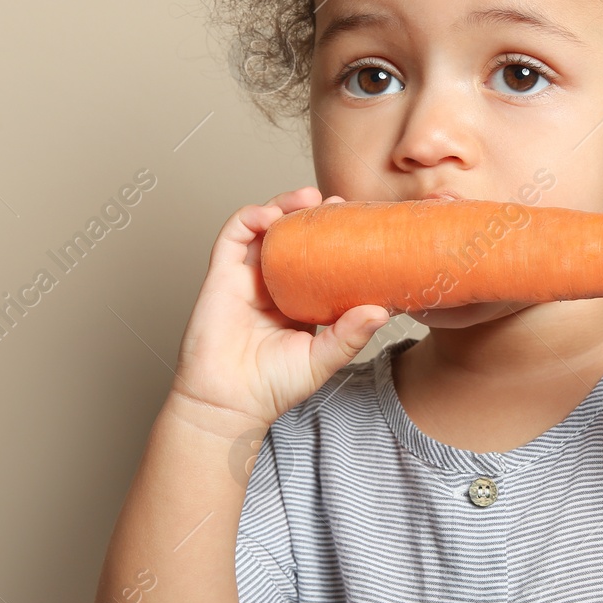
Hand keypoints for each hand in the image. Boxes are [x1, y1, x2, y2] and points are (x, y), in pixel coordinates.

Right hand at [167, 186, 389, 429]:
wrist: (228, 403)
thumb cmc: (272, 386)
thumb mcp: (323, 358)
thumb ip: (350, 335)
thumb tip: (382, 311)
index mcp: (297, 300)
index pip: (317, 259)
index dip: (333, 238)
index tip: (356, 224)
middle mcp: (271, 284)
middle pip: (291, 237)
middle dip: (311, 215)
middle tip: (335, 203)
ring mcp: (245, 277)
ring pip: (263, 228)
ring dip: (283, 206)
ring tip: (307, 199)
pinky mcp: (221, 275)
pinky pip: (233, 236)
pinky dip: (250, 217)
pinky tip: (270, 214)